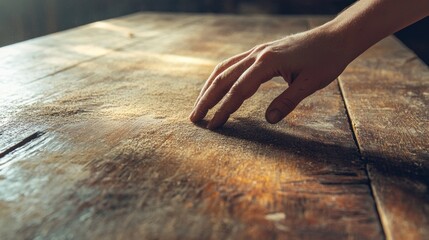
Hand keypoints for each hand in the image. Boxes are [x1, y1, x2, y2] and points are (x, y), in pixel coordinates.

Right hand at [189, 26, 350, 128]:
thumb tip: (268, 121)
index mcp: (268, 62)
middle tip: (194, 119)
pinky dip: (220, 76)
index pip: (238, 90)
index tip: (213, 126)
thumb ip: (287, 102)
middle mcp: (258, 54)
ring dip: (209, 87)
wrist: (335, 37)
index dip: (224, 110)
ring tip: (199, 105)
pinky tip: (216, 86)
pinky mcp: (260, 51)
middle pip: (223, 78)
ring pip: (224, 69)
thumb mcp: (310, 83)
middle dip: (207, 99)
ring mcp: (257, 50)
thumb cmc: (326, 60)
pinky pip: (233, 63)